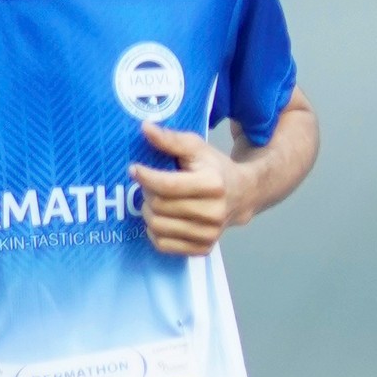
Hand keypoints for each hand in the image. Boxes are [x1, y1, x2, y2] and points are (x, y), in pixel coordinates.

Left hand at [131, 122, 247, 255]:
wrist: (242, 195)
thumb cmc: (215, 168)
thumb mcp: (196, 147)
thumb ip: (171, 139)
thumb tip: (145, 128)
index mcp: (213, 184)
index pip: (167, 185)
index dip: (145, 177)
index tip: (134, 169)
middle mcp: (213, 212)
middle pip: (159, 206)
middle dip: (147, 194)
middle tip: (148, 185)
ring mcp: (209, 234)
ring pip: (158, 227)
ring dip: (149, 212)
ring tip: (155, 201)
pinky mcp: (203, 248)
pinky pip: (163, 245)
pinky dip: (155, 232)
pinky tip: (162, 218)